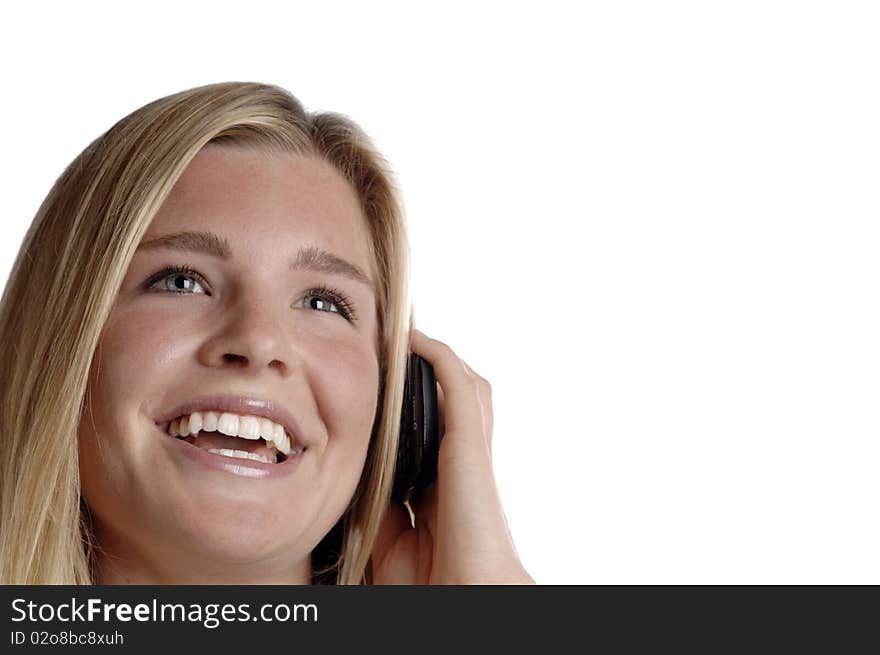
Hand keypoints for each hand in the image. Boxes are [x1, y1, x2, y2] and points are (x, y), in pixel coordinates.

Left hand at [370, 329, 533, 583]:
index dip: (410, 407)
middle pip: (451, 402)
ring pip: (465, 387)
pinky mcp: (470, 444)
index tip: (380, 389)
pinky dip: (439, 357)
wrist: (464, 596)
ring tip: (406, 339)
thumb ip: (380, 506)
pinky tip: (415, 341)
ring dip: (437, 359)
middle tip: (395, 351)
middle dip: (428, 374)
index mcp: (444, 485)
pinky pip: (458, 386)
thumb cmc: (433, 580)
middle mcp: (462, 462)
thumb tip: (358, 479)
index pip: (429, 430)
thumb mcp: (390, 538)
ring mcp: (470, 450)